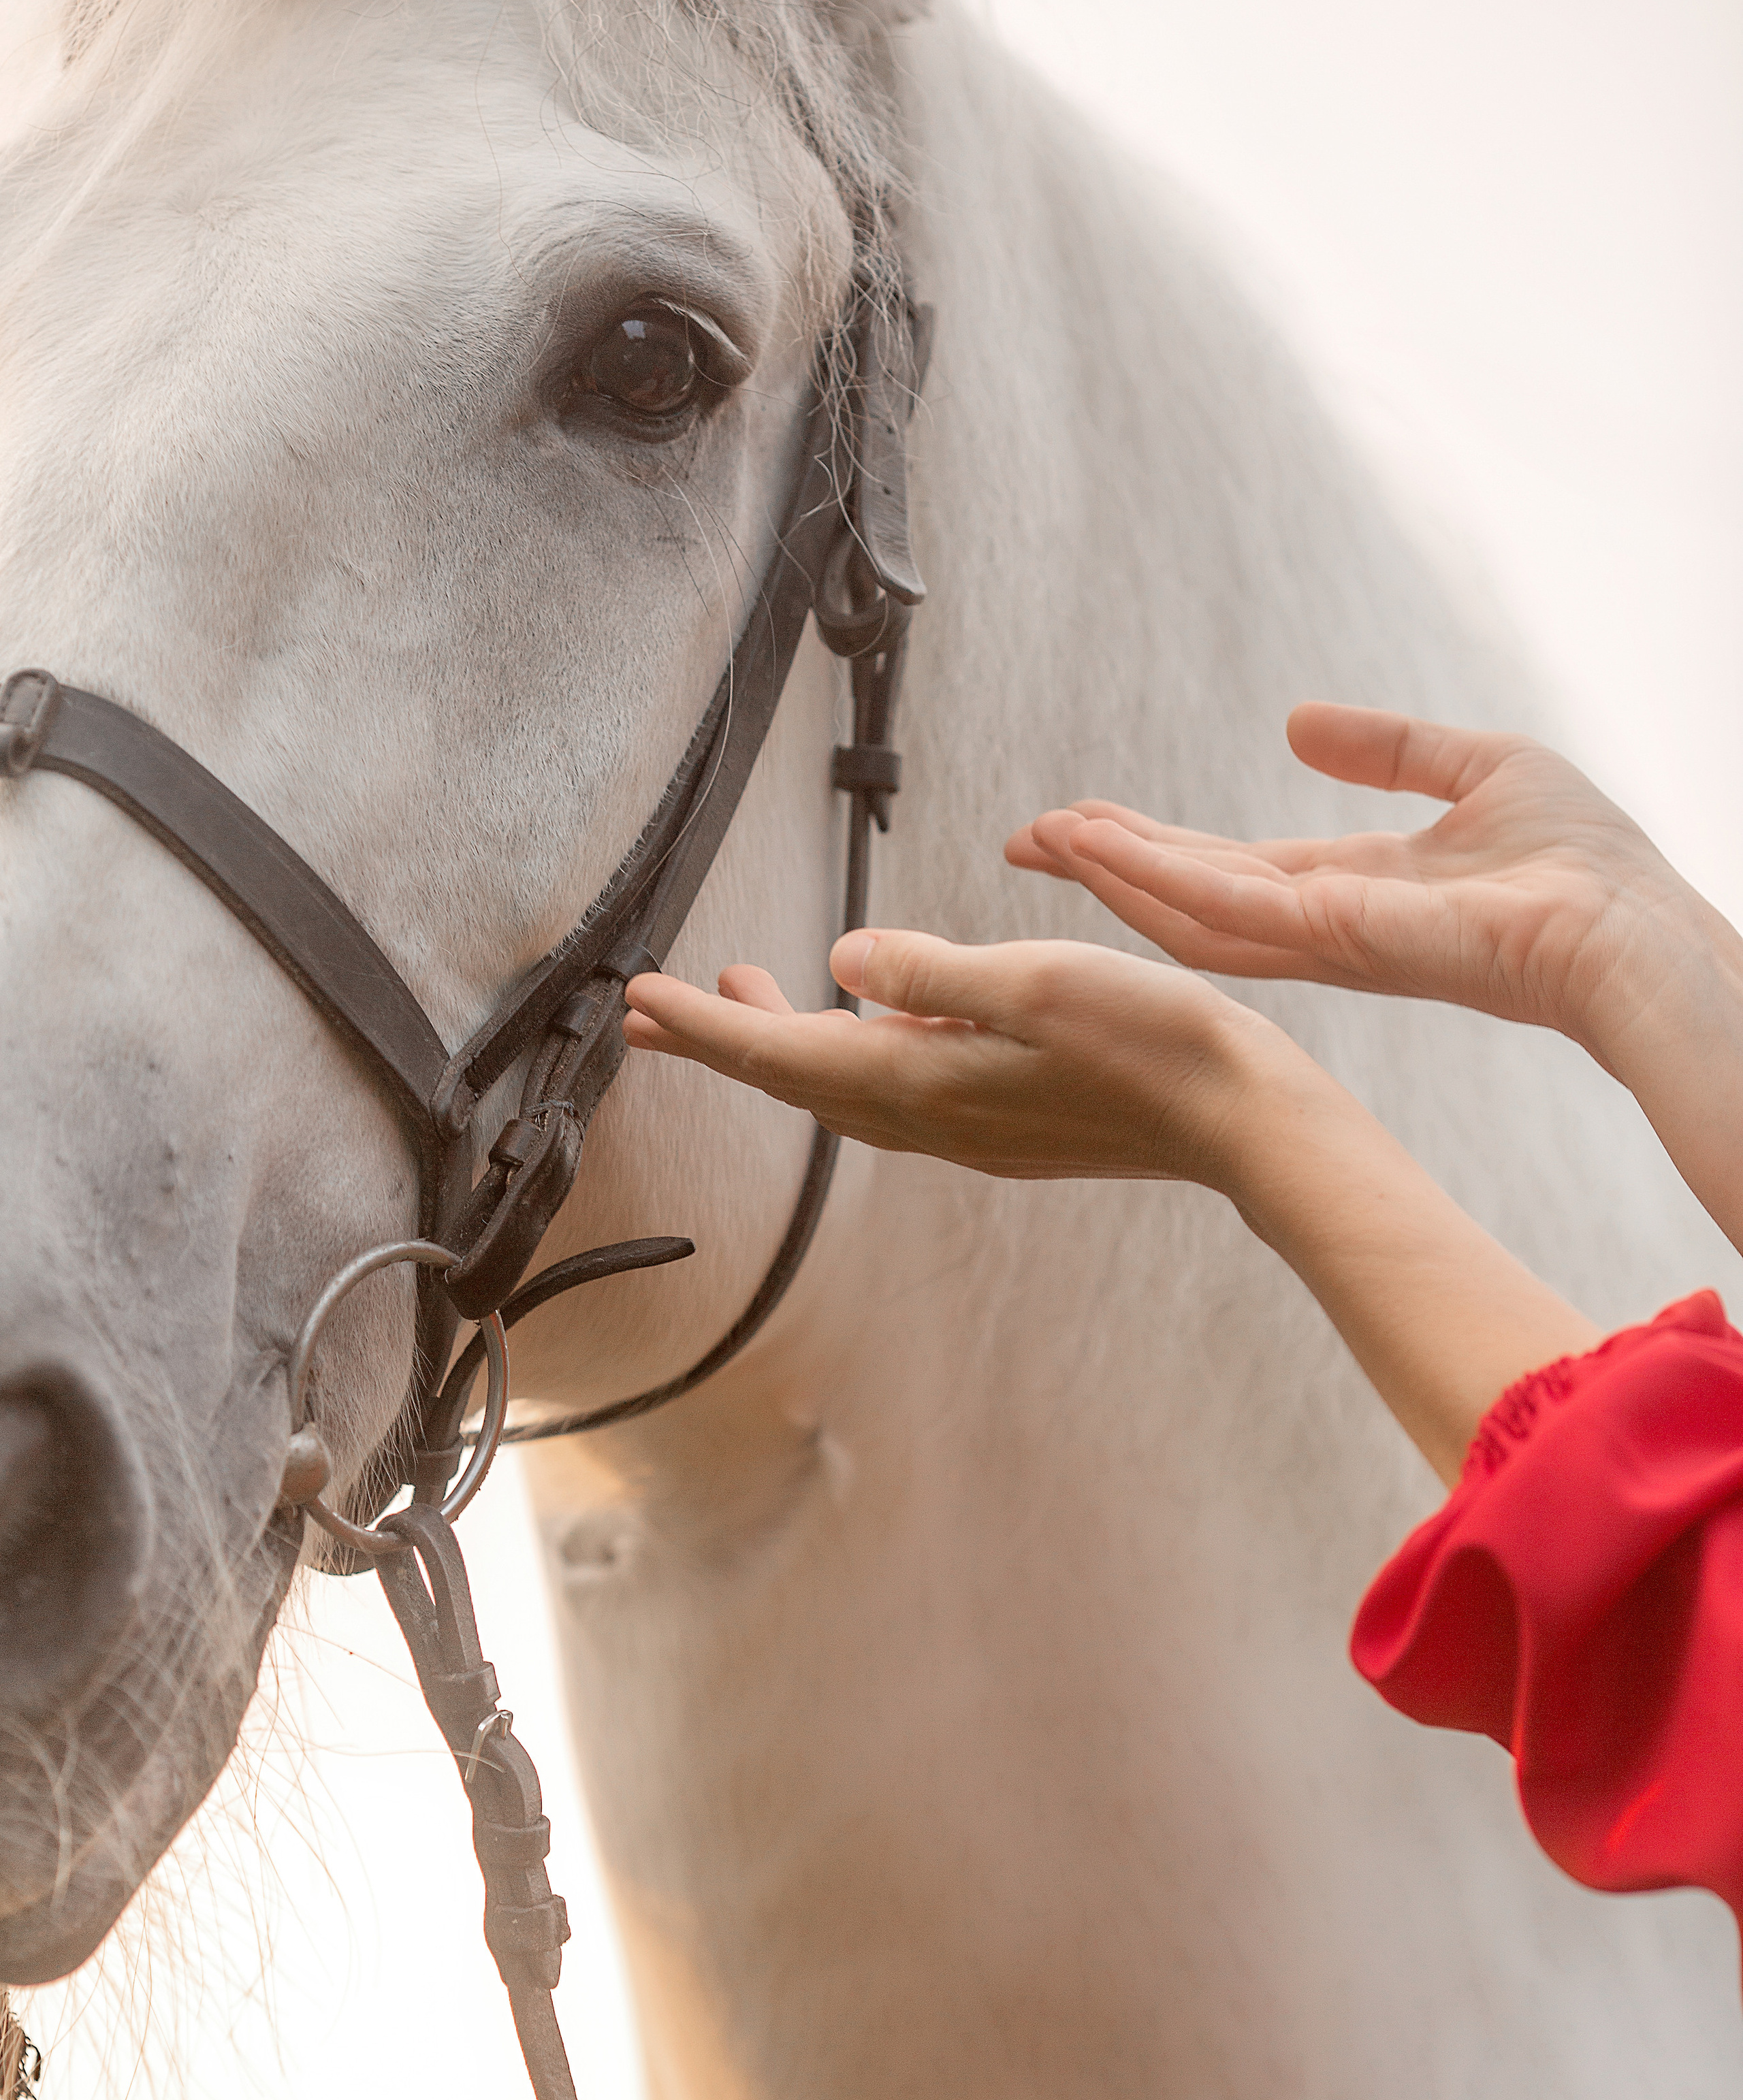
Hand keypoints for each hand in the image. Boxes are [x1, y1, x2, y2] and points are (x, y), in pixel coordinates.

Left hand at [624, 929, 1291, 1187]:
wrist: (1243, 1123)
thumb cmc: (1155, 1043)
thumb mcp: (1035, 982)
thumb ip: (929, 973)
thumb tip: (838, 965)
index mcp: (927, 1083)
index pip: (784, 1056)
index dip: (706, 1029)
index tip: (638, 1003)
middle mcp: (935, 1121)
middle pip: (798, 1080)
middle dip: (723, 1042)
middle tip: (651, 1013)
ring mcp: (970, 1134)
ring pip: (846, 1088)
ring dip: (785, 1047)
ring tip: (743, 998)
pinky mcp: (1005, 1130)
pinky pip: (898, 1094)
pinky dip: (852, 1057)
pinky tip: (867, 1025)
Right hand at [1008, 704, 1709, 1068]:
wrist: (1630, 931)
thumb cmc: (1584, 865)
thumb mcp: (1477, 769)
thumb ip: (1389, 748)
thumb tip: (1297, 722)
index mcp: (1354, 892)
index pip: (1232, 870)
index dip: (1156, 847)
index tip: (1085, 823)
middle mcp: (1322, 928)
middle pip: (1189, 897)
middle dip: (1107, 866)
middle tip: (1028, 838)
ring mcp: (1320, 942)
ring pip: (1187, 912)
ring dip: (1113, 873)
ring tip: (1045, 838)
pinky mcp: (1331, 940)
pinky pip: (1225, 908)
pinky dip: (1158, 879)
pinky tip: (1103, 850)